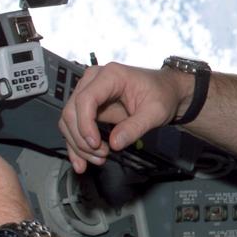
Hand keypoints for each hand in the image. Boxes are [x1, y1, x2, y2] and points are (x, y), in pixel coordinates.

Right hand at [58, 62, 188, 172]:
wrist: (167, 91)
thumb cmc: (162, 94)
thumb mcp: (155, 112)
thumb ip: (135, 127)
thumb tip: (115, 143)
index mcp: (111, 75)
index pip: (85, 99)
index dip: (85, 124)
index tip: (95, 144)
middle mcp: (94, 80)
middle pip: (72, 112)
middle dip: (82, 139)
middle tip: (101, 155)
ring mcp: (88, 92)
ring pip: (69, 122)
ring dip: (79, 145)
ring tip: (99, 159)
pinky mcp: (88, 106)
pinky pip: (74, 126)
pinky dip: (76, 145)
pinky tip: (82, 161)